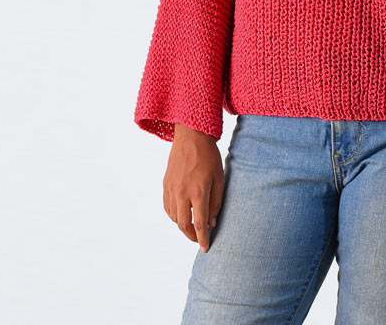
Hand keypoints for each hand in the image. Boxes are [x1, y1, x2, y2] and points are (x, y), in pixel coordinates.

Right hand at [163, 124, 224, 252]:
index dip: (203, 239)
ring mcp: (171, 189)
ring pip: (174, 218)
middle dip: (191, 237)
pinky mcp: (165, 184)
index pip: (199, 224)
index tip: (206, 249)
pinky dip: (174, 215)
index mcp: (198, 191)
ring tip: (192, 226)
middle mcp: (182, 192)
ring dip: (183, 226)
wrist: (191, 136)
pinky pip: (167, 207)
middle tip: (200, 239)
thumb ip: (216, 202)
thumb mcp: (220, 178)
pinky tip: (181, 214)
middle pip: (183, 225)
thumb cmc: (209, 156)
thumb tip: (212, 223)